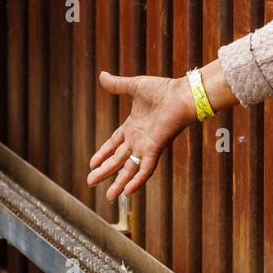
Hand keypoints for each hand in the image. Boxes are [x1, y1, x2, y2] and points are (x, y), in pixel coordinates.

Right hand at [87, 71, 196, 200]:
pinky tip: (128, 192)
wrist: (182, 94)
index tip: (91, 164)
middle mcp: (138, 139)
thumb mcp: (134, 86)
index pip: (113, 144)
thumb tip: (101, 75)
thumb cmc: (163, 89)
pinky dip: (137, 180)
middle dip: (104, 171)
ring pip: (129, 168)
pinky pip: (145, 168)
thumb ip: (117, 85)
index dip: (102, 154)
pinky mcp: (155, 148)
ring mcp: (146, 146)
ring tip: (108, 197)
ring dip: (118, 182)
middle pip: (117, 160)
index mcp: (132, 126)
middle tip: (90, 182)